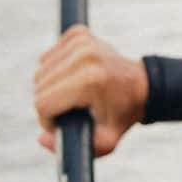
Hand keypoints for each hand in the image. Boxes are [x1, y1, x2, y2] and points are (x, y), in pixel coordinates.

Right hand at [33, 25, 148, 156]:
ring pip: (41, 69)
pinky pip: (49, 54)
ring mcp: (83, 42)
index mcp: (89, 81)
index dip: (47, 120)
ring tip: (73, 92)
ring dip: (51, 85)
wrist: (142, 87)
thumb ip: (73, 148)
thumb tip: (42, 138)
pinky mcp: (79, 33)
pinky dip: (55, 66)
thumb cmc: (121, 116)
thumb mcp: (105, 142)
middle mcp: (85, 56)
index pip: (43, 103)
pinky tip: (73, 75)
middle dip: (48, 102)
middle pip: (39, 85)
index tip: (62, 122)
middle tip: (68, 108)